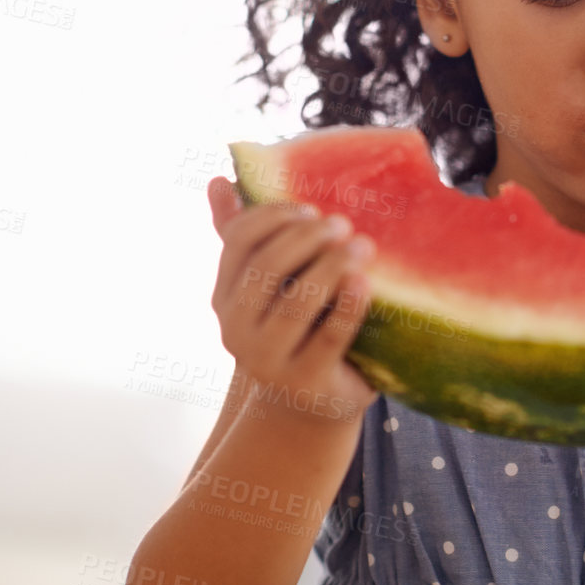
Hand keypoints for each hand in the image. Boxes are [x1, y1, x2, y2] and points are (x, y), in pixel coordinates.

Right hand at [206, 177, 380, 425]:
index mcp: (223, 298)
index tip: (311, 208)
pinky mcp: (306, 382)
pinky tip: (365, 281)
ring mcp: (267, 360)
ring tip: (363, 245)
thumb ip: (242, 236)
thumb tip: (219, 180)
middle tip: (342, 223)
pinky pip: (330, 336)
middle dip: (307, 238)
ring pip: (297, 302)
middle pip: (267, 268)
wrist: (311, 403)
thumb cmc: (295, 330)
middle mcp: (235, 330)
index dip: (274, 216)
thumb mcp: (269, 288)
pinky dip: (348, 305)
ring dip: (331, 266)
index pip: (239, 241)